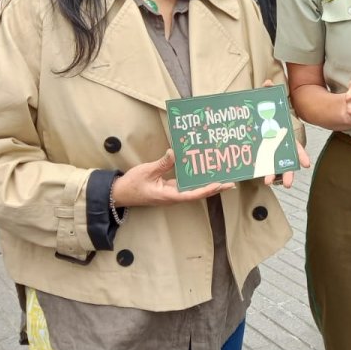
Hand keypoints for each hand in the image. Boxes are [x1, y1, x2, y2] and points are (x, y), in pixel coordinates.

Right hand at [112, 150, 233, 206]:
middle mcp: (173, 196)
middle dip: (214, 188)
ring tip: (222, 178)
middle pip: (198, 193)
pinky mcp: (169, 188)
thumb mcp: (147, 171)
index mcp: (169, 195)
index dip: (207, 189)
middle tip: (230, 183)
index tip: (219, 184)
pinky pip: (185, 185)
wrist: (120, 193)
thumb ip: (162, 163)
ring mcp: (172, 193)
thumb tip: (175, 153)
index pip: (192, 194)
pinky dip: (195, 179)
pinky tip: (202, 173)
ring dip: (207, 184)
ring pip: (193, 189)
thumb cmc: (132, 184)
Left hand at [259, 78, 311, 188]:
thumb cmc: (263, 109)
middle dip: (288, 172)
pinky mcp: (259, 153)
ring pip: (275, 165)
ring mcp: (270, 150)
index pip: (295, 145)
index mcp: (283, 133)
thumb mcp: (265, 99)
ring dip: (274, 175)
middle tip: (287, 184)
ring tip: (268, 182)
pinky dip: (261, 171)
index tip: (305, 164)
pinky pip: (262, 164)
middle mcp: (279, 144)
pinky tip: (258, 177)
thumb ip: (267, 91)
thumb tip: (268, 82)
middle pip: (287, 160)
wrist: (251, 114)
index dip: (300, 154)